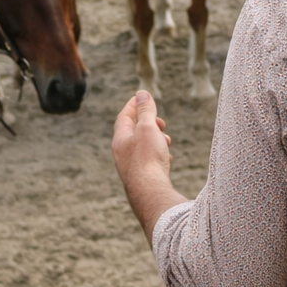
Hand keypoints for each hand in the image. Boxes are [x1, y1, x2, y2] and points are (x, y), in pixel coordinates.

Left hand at [112, 90, 184, 240]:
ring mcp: (131, 166)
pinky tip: (167, 158)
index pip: (124, 116)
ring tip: (166, 140)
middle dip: (149, 123)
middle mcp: (122, 153)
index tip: (143, 97)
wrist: (150, 192)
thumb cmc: (147, 158)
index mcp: (120, 139)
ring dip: (156, 139)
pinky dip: (158, 154)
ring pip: (142, 146)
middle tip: (161, 122)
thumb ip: (145, 111)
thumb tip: (142, 94)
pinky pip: (149, 160)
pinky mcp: (141, 177)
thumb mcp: (148, 128)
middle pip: (133, 132)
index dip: (134, 105)